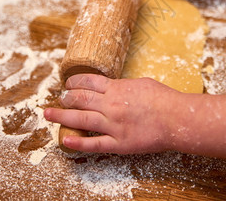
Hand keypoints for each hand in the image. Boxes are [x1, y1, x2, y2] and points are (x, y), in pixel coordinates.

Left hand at [44, 74, 189, 153]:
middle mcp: (111, 105)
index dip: (74, 82)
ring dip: (62, 116)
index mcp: (117, 89)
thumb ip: (123, 85)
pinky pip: (94, 144)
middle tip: (59, 99)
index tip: (68, 84)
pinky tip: (65, 141)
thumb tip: (111, 86)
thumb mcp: (141, 83)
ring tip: (48, 114)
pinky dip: (78, 143)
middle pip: (80, 99)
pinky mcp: (119, 143)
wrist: (177, 118)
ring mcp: (113, 125)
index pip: (88, 82)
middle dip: (65, 98)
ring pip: (81, 119)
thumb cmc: (164, 98)